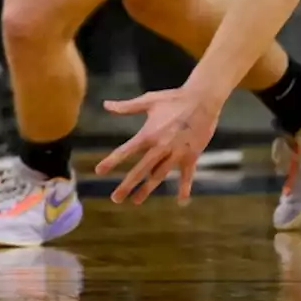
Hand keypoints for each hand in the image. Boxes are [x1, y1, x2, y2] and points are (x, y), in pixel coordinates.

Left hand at [94, 84, 223, 205]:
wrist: (202, 100)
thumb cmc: (173, 99)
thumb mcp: (148, 101)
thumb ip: (126, 107)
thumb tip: (105, 104)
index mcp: (148, 134)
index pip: (125, 150)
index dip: (111, 161)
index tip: (99, 171)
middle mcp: (160, 147)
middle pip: (141, 170)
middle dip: (127, 185)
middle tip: (115, 198)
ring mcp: (176, 154)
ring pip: (159, 176)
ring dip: (147, 189)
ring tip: (136, 201)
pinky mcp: (191, 156)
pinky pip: (187, 175)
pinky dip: (184, 188)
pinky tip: (181, 201)